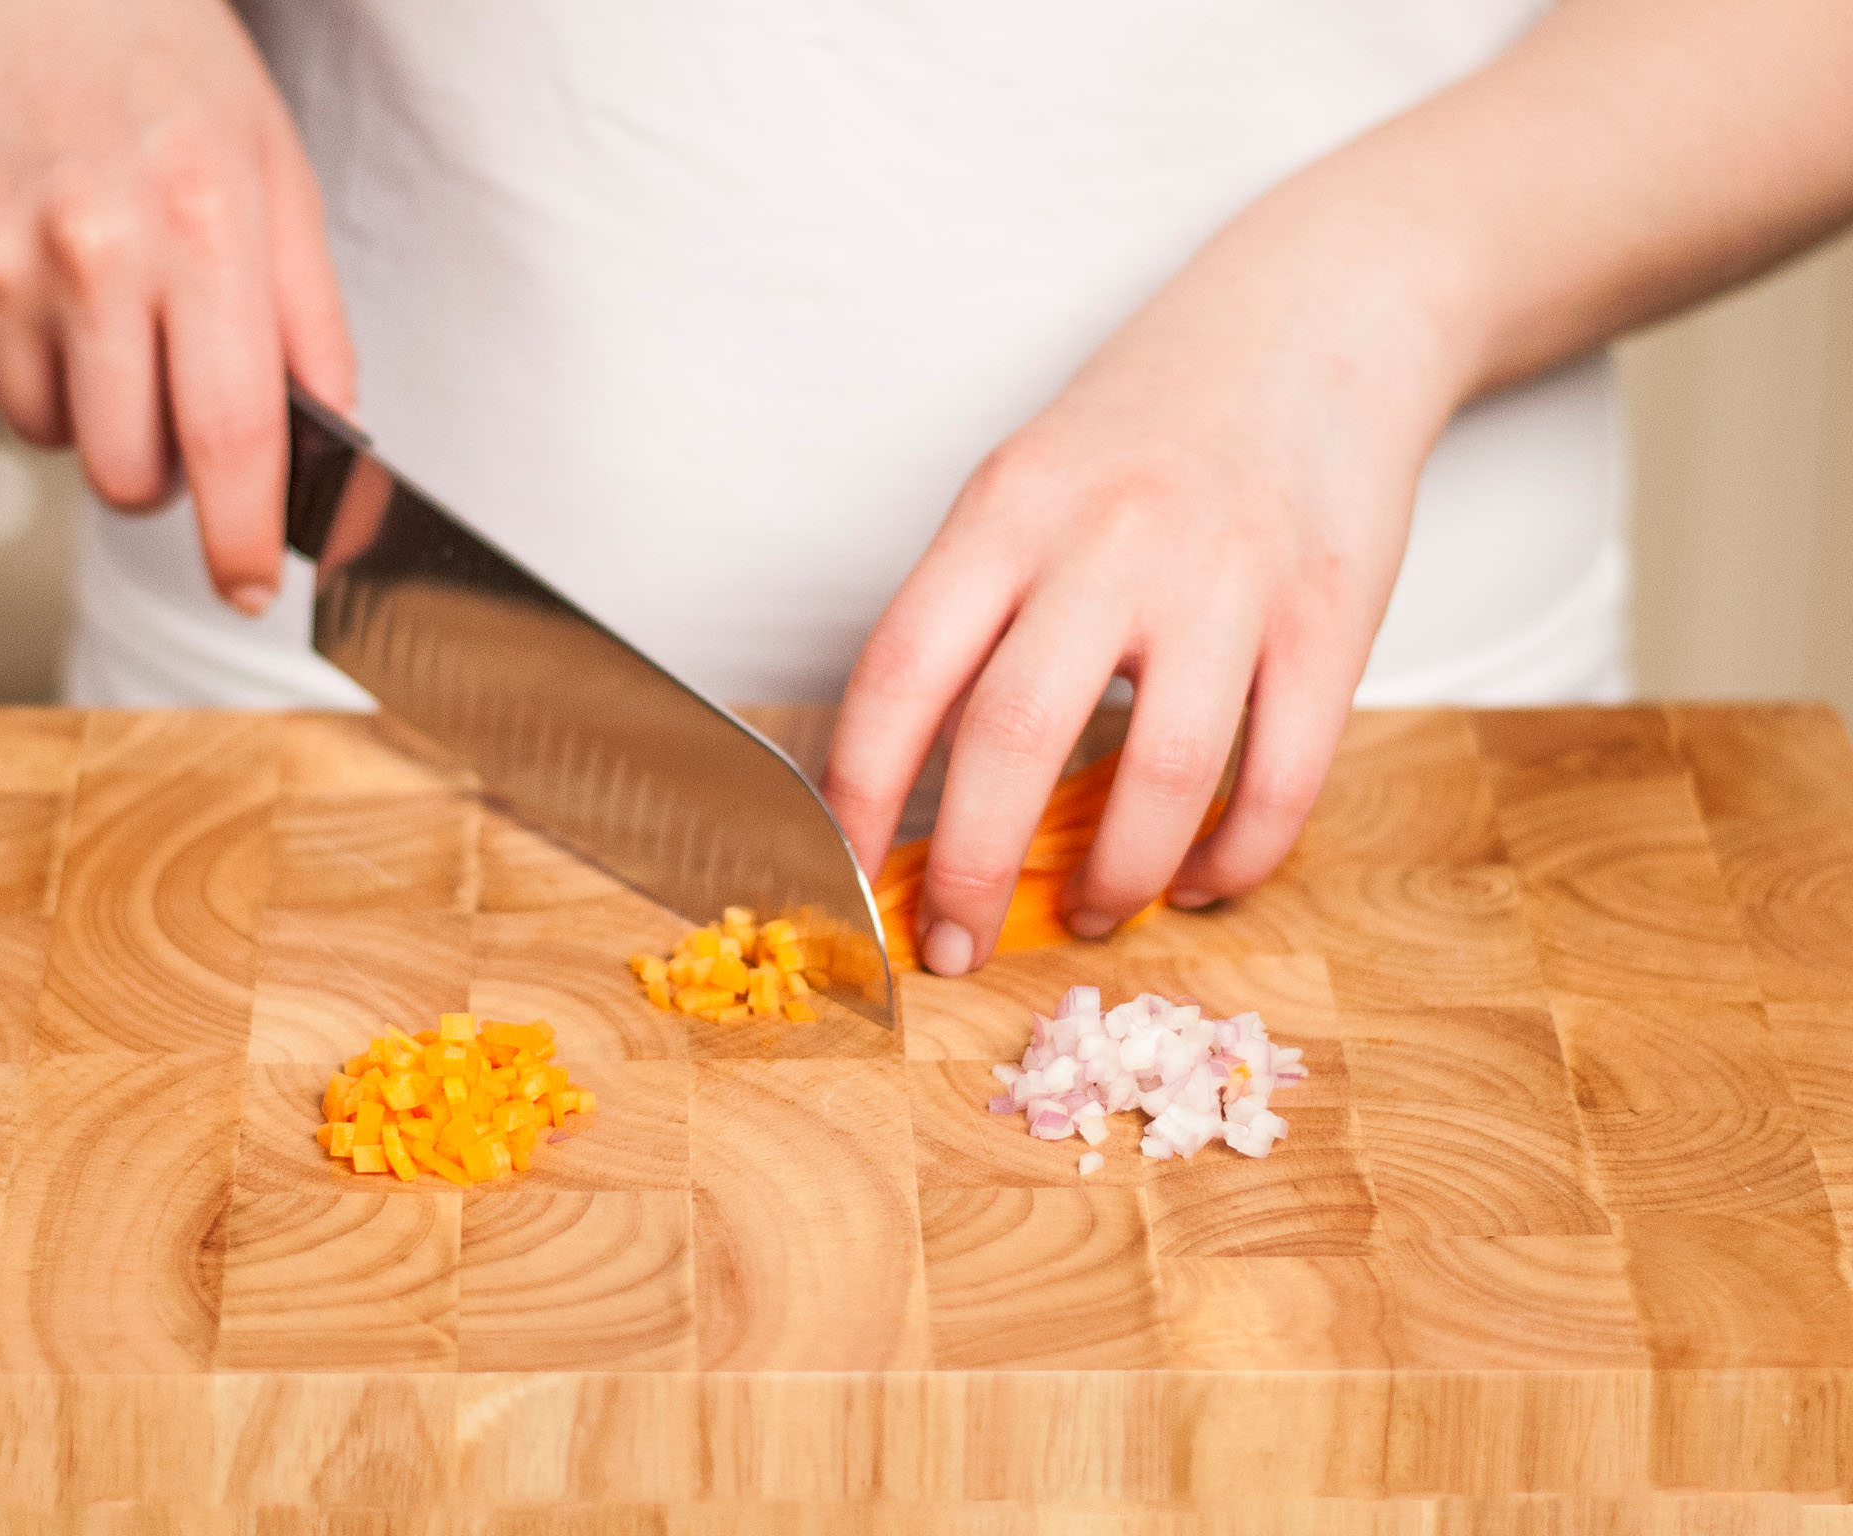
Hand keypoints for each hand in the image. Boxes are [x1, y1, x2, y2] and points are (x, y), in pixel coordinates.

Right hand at [0, 0, 353, 612]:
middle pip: (128, 473)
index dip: (242, 539)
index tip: (250, 588)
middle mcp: (87, 252)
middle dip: (167, 471)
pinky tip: (39, 288)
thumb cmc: (168, 71)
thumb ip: (312, 325)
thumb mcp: (282, 184)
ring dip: (91, 410)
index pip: (231, 439)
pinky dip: (16, 366)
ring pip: (51, 439)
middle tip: (178, 397)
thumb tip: (326, 443)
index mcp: (201, 234)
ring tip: (106, 311)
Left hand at [823, 198, 1470, 973]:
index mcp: (1008, 506)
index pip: (898, 673)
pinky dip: (1238, 858)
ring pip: (1161, 778)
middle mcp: (1111, 538)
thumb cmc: (1149, 423)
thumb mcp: (1028, 482)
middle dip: (969, 874)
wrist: (1318, 316)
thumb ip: (976, 611)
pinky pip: (1284, 777)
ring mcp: (1230, 577)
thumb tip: (917, 783)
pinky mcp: (1332, 615)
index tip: (847, 879)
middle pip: (1012, 739)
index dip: (857, 797)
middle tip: (955, 945)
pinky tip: (1204, 879)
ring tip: (1092, 914)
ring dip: (1114, 880)